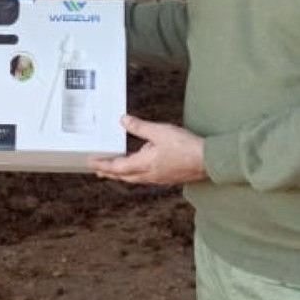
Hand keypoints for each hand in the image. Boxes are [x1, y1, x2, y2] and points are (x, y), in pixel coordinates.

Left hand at [90, 115, 206, 185]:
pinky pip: (145, 179)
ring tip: (114, 172)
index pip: (117, 167)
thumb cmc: (185, 147)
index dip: (102, 165)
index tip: (91, 163)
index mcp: (143, 164)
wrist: (208, 161)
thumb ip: (140, 127)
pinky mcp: (167, 178)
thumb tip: (123, 120)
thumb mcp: (160, 131)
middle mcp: (148, 175)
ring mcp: (158, 179)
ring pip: (134, 179)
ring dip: (122, 175)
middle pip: (123, 176)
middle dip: (109, 173)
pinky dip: (135, 175)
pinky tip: (139, 170)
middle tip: (98, 170)